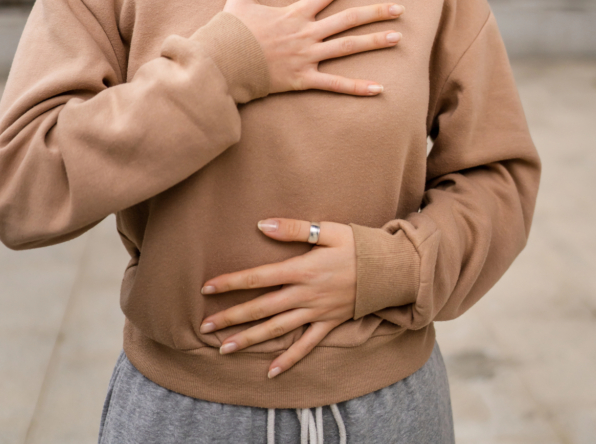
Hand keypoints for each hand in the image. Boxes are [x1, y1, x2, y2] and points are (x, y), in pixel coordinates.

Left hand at [200, 218, 356, 377]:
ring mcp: (317, 312)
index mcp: (302, 269)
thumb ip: (293, 228)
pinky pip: (306, 346)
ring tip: (224, 349)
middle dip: (232, 317)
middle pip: (261, 308)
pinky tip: (270, 371)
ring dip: (250, 340)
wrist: (390, 270)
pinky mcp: (329, 324)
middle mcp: (305, 295)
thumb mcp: (327, 230)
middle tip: (205, 326)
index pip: (258, 277)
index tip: (207, 287)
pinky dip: (289, 360)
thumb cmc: (357, 245)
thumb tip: (261, 225)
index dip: (231, 282)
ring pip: (277, 330)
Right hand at [223, 0, 402, 95]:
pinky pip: (335, 84)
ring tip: (398, 38)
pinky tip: (380, 88)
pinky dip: (357, 87)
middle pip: (348, 20)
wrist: (222, 63)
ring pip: (348, 48)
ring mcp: (307, 57)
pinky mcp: (303, 79)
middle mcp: (306, 33)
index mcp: (295, 13)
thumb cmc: (230, 31)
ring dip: (374, 42)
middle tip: (401, 9)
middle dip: (376, 13)